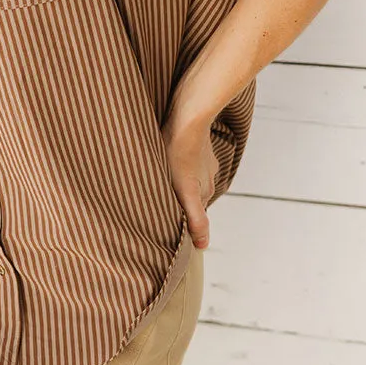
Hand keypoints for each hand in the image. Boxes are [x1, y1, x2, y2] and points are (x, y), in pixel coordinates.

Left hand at [160, 106, 220, 248]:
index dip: (181, 219)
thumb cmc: (178, 154)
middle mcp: (208, 179)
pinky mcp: (197, 146)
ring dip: (176, 180)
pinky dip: (179, 163)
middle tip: (156, 197)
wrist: (187, 118)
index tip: (165, 220)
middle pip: (190, 197)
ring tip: (158, 177)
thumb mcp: (184, 191)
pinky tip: (165, 158)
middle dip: (177, 200)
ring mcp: (204, 161)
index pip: (193, 215)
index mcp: (204, 193)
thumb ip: (195, 219)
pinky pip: (187, 160)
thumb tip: (203, 246)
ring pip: (188, 178)